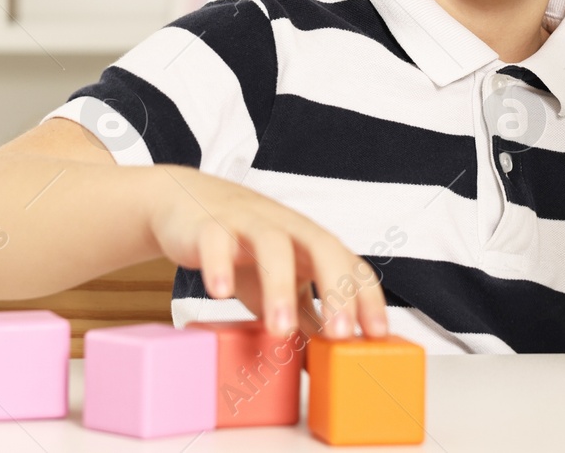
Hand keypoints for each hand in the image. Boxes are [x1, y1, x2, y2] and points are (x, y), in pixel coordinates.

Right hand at [144, 165, 389, 342]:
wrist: (185, 203)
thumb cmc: (242, 248)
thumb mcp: (280, 284)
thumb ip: (305, 316)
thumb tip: (330, 361)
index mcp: (310, 244)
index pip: (352, 264)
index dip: (368, 298)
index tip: (379, 334)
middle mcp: (287, 229)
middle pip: (323, 246)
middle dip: (337, 290)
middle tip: (341, 335)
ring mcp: (248, 224)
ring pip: (272, 245)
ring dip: (280, 287)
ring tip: (280, 330)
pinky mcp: (209, 226)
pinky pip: (216, 241)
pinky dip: (219, 265)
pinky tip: (220, 292)